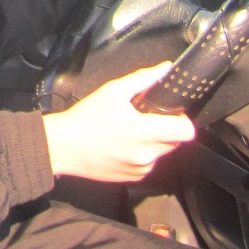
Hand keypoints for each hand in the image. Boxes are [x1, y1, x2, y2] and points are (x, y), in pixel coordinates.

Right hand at [42, 64, 194, 181]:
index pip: (186, 131)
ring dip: (153, 143)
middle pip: (175, 141)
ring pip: (161, 153)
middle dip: (166, 129)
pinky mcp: (134, 179)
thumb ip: (143, 79)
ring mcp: (141, 168)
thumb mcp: (112, 91)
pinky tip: (122, 146)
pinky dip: (142, 155)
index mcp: (144, 131)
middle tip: (144, 119)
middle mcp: (146, 154)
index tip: (171, 114)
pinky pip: (148, 164)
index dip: (183, 120)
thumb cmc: (85, 118)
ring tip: (129, 133)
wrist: (63, 147)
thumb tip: (165, 69)